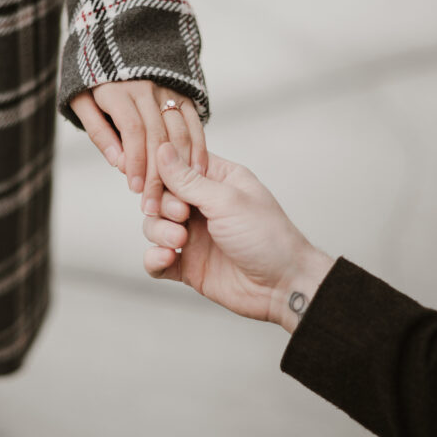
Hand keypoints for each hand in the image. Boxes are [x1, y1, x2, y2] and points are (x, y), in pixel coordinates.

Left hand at [70, 81, 206, 216]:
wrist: (115, 42)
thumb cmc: (93, 80)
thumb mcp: (81, 101)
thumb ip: (98, 131)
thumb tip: (118, 162)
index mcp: (117, 90)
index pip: (132, 130)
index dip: (136, 161)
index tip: (135, 189)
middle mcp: (146, 88)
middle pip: (157, 136)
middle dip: (157, 174)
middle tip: (154, 203)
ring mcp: (168, 90)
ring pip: (179, 132)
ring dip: (180, 167)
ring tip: (176, 195)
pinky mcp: (184, 94)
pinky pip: (194, 123)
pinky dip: (199, 149)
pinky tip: (197, 173)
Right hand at [142, 144, 334, 331]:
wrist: (282, 286)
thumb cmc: (268, 238)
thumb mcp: (227, 200)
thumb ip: (189, 179)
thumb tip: (163, 150)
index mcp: (218, 181)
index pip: (177, 165)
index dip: (162, 172)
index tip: (157, 182)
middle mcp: (203, 206)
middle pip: (160, 196)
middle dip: (162, 206)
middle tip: (181, 216)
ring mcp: (194, 236)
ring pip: (154, 226)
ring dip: (160, 232)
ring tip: (179, 242)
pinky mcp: (188, 264)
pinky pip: (156, 258)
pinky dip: (154, 258)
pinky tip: (165, 258)